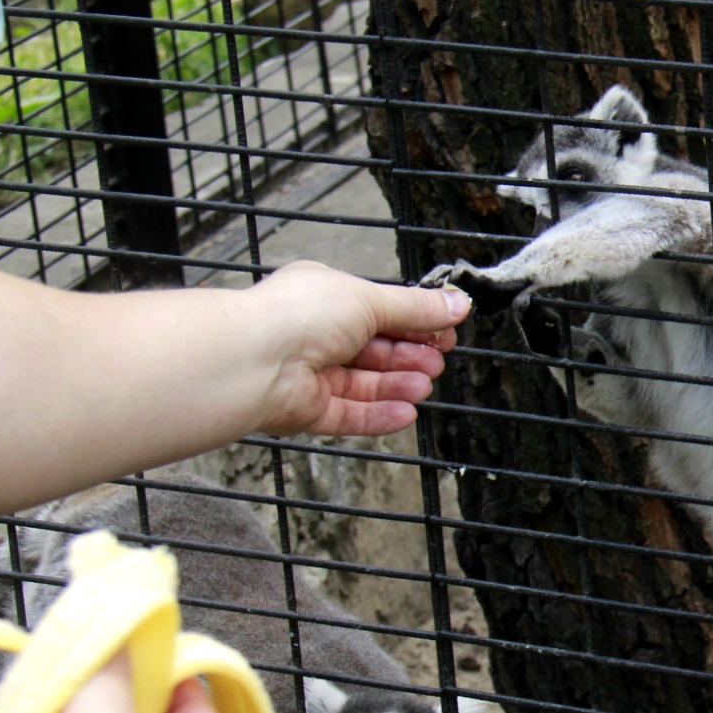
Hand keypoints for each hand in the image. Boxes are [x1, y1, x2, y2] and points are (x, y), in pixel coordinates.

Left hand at [244, 261, 470, 436]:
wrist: (254, 359)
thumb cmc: (300, 315)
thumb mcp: (370, 299)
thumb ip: (416, 308)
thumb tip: (458, 303)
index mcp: (326, 297)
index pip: (379, 312)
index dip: (414, 322)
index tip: (446, 331)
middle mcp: (316, 335)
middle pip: (374, 351)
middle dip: (408, 355)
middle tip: (437, 360)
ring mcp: (310, 375)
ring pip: (364, 385)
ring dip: (398, 385)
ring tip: (424, 385)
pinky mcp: (307, 410)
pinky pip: (349, 415)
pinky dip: (378, 415)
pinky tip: (406, 413)